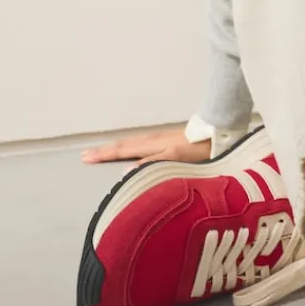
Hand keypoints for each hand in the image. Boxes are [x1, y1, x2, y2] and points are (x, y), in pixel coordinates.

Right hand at [81, 127, 211, 165]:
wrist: (220, 133)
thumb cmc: (199, 149)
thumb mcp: (175, 159)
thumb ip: (152, 163)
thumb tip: (126, 172)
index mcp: (152, 145)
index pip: (122, 150)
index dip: (104, 155)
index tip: (85, 158)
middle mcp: (153, 140)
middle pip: (124, 145)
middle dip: (105, 150)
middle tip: (85, 154)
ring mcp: (161, 139)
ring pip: (132, 144)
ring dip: (116, 148)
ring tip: (103, 152)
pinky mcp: (169, 141)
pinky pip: (142, 145)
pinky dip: (130, 148)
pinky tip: (132, 152)